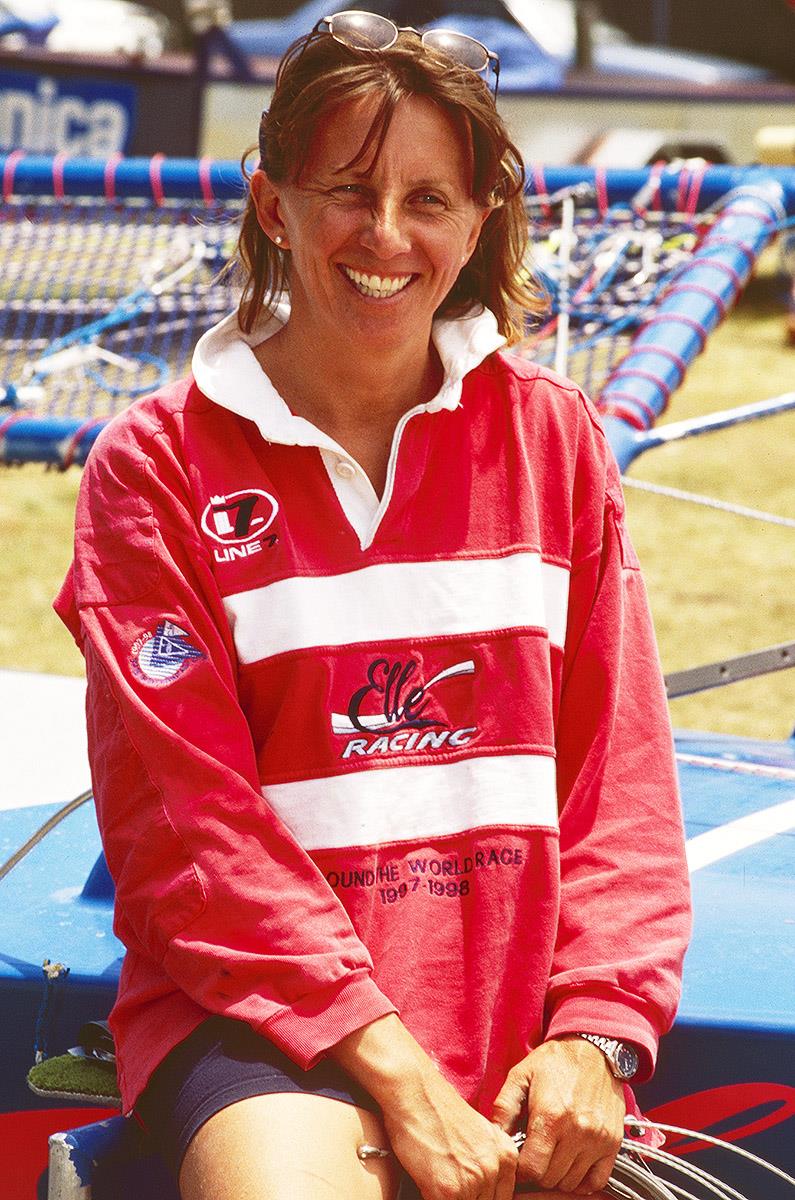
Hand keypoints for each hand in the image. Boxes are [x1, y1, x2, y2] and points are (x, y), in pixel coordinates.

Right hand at [383, 1069, 517, 1199]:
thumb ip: (487, 1163)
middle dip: (467, 1199)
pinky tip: (427, 1183)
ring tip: (438, 1182)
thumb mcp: (477, 1134)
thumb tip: (483, 1190)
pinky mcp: (449, 1191)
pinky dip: (431, 1198)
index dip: (483, 1197)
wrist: (413, 1092)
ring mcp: (474, 1180)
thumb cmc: (437, 1110)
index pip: (503, 1198)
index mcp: (507, 1155)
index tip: (470, 1194)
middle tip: (452, 1186)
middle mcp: (495, 1168)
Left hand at [491, 1036, 625, 1193]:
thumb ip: (504, 1107)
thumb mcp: (521, 1075)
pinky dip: (583, 1181)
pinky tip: (572, 1165)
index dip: (520, 1169)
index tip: (520, 1158)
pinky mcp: (613, 1144)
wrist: (594, 1050)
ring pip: (571, 1183)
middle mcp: (576, 1132)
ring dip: (558, 1175)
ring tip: (552, 1155)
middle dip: (537, 1172)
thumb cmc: (554, 1062)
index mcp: (550, 1116)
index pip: (531, 1170)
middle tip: (535, 1155)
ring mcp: (597, 1140)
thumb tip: (494, 1137)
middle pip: (550, 1179)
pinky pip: (597, 1181)